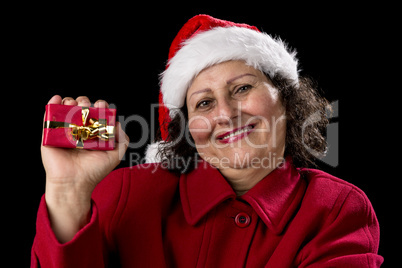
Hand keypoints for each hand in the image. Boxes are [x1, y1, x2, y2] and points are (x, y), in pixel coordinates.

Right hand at [41, 95, 128, 241]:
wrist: (75, 182)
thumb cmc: (95, 170)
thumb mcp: (115, 155)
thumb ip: (122, 140)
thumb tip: (117, 123)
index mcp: (93, 132)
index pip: (97, 113)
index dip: (100, 106)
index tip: (101, 106)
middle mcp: (79, 130)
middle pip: (81, 107)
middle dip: (85, 101)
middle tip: (86, 107)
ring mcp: (64, 131)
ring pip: (66, 109)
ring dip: (70, 102)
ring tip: (74, 105)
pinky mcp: (50, 135)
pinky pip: (49, 116)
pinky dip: (52, 104)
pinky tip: (58, 99)